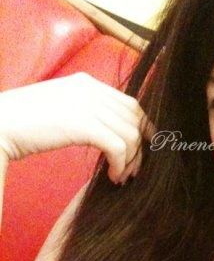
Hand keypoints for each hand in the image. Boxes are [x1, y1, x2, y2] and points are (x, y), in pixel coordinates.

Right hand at [0, 73, 155, 183]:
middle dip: (140, 148)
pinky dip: (121, 165)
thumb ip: (85, 113)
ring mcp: (87, 104)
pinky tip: (112, 177)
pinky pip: (119, 147)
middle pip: (135, 118)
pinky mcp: (83, 124)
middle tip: (133, 170)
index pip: (130, 103)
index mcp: (86, 83)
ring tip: (121, 177)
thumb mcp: (60, 110)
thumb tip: (107, 134)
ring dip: (131, 160)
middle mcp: (90, 89)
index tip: (142, 151)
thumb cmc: (24, 125)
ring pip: (131, 134)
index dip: (142, 128)